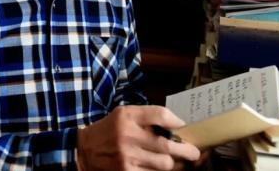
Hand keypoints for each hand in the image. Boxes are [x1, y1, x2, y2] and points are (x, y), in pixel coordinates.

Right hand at [76, 105, 200, 170]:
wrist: (84, 152)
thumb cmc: (109, 131)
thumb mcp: (123, 114)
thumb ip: (147, 116)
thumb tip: (176, 124)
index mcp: (127, 116)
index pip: (160, 115)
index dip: (176, 121)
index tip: (182, 126)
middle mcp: (127, 135)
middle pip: (167, 145)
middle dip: (185, 150)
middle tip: (194, 152)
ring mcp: (127, 157)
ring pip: (164, 164)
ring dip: (172, 164)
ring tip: (174, 162)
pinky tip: (157, 168)